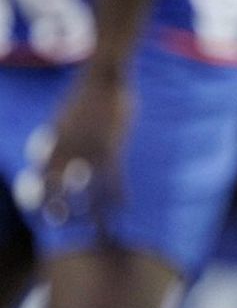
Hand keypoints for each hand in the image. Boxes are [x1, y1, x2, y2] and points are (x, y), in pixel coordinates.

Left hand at [39, 69, 131, 227]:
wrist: (103, 77)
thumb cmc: (87, 92)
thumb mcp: (65, 112)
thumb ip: (62, 130)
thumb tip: (60, 138)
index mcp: (54, 142)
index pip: (42, 175)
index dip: (43, 195)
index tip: (46, 209)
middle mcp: (67, 152)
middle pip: (59, 189)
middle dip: (61, 209)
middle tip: (62, 223)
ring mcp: (89, 153)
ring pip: (89, 192)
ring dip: (94, 213)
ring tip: (99, 230)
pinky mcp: (110, 150)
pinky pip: (114, 180)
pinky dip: (119, 196)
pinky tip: (124, 208)